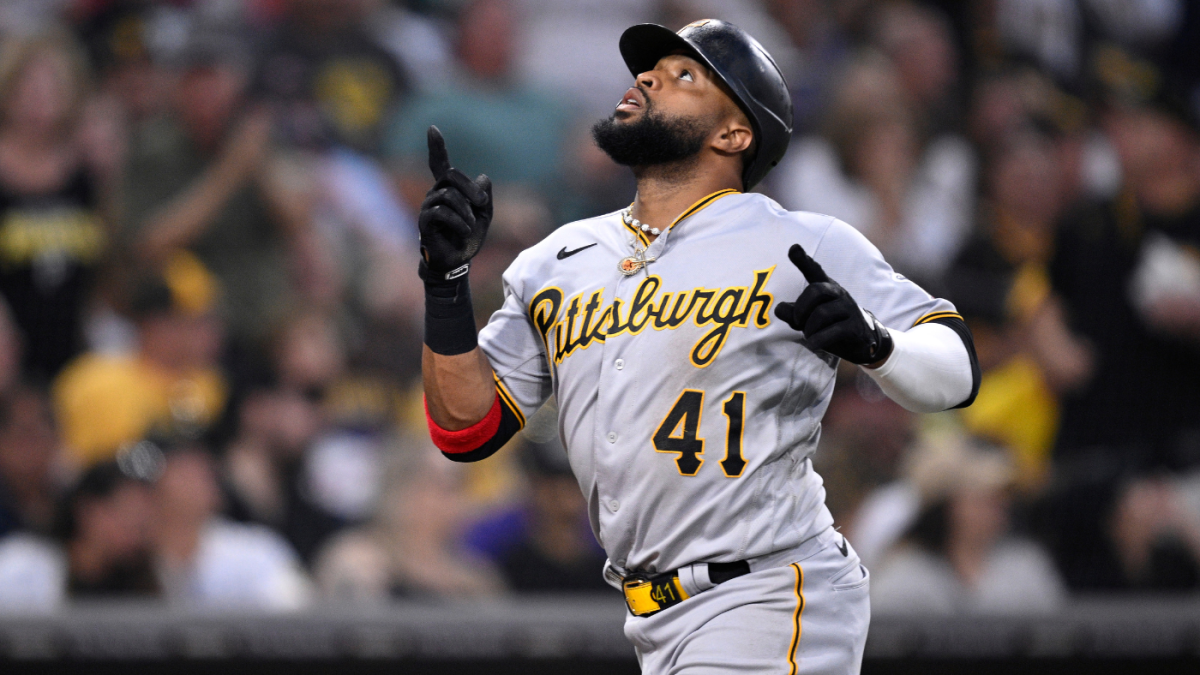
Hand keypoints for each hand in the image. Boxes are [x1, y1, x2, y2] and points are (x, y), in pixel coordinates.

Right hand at [418, 126, 491, 281]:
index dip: (436, 146)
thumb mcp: (484, 216)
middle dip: (470, 188)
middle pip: (450, 175)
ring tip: (471, 226)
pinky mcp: (424, 222)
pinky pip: (440, 212)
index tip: (432, 129)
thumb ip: (484, 197)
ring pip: (447, 195)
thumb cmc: (468, 238)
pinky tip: (465, 232)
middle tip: (482, 204)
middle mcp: (435, 194)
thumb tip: (484, 178)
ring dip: (466, 211)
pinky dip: (458, 222)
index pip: (439, 163)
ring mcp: (427, 207)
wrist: (457, 262)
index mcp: (448, 189)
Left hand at [774, 244, 892, 365]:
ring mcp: (848, 308)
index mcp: (826, 287)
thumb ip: (792, 313)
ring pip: (821, 313)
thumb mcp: (807, 319)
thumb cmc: (829, 325)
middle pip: (815, 290)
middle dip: (800, 309)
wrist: (861, 341)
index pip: (814, 271)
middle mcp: (838, 293)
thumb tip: (779, 309)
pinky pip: (833, 331)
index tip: (793, 248)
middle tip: (797, 323)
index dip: (803, 260)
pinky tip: (813, 344)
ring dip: (808, 328)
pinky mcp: (855, 326)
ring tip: (809, 335)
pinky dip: (818, 339)